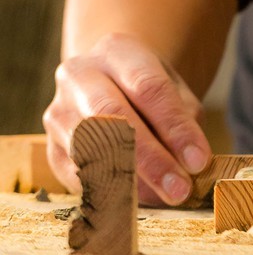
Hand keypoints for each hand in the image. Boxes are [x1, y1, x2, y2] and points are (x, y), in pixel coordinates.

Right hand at [43, 32, 210, 204]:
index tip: (199, 160)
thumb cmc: (147, 89)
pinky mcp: (50, 147)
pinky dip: (107, 193)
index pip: (148, 88)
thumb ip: (183, 119)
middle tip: (179, 188)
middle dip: (150, 158)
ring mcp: (59, 111)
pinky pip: (76, 175)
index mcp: (117, 51)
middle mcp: (80, 76)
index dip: (174, 127)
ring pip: (90, 148)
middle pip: (113, 117)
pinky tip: (134, 204)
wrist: (107, 83)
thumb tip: (192, 164)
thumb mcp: (173, 88)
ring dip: (129, 180)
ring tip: (162, 198)